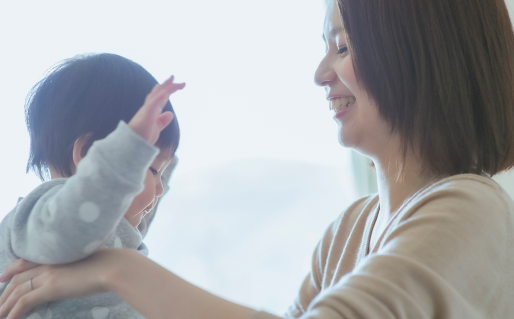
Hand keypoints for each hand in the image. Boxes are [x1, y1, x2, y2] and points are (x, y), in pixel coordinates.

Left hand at [0, 249, 122, 318]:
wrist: (113, 266)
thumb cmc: (109, 264)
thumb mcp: (89, 261)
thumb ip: (76, 267)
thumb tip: (75, 276)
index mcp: (57, 255)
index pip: (26, 262)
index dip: (11, 269)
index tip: (2, 277)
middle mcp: (49, 263)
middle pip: (18, 278)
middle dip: (4, 293)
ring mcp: (49, 275)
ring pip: (17, 291)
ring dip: (5, 305)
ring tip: (0, 316)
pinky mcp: (51, 288)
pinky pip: (24, 302)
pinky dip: (13, 312)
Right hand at [128, 76, 184, 144]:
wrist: (131, 147)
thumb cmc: (142, 138)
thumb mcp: (156, 128)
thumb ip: (162, 121)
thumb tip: (170, 114)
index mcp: (151, 111)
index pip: (160, 97)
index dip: (167, 90)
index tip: (176, 84)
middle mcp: (148, 108)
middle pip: (158, 92)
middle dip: (167, 84)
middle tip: (175, 77)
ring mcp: (146, 111)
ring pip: (156, 95)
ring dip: (166, 87)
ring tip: (174, 80)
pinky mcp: (145, 116)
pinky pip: (152, 104)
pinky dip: (159, 97)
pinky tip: (165, 92)